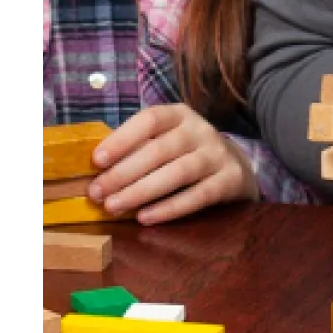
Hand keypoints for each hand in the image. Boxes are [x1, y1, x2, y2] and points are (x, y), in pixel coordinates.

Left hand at [90, 102, 253, 224]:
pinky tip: (145, 218)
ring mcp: (218, 154)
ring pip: (177, 173)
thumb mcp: (166, 140)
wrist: (237, 167)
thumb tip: (96, 169)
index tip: (96, 160)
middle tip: (97, 193)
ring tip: (114, 207)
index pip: (149, 120)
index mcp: (179, 115)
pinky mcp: (230, 180)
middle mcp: (200, 130)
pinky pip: (198, 196)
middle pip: (158, 150)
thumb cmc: (186, 154)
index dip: (121, 139)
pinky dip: (169, 208)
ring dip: (141, 192)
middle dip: (123, 173)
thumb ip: (138, 148)